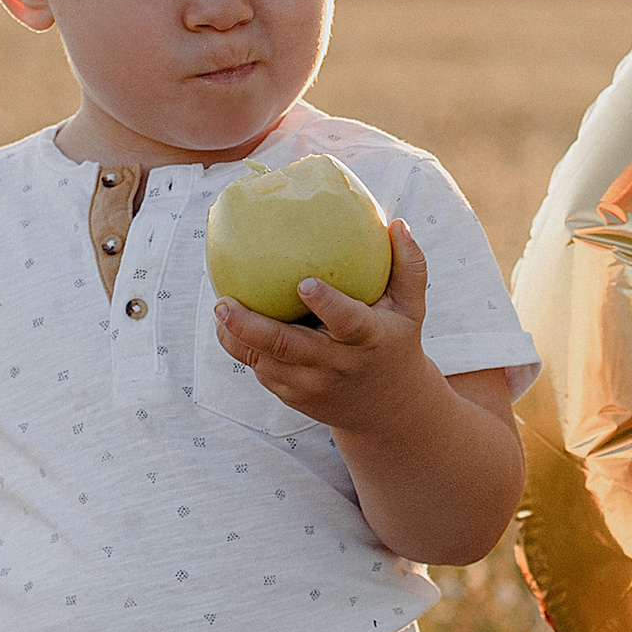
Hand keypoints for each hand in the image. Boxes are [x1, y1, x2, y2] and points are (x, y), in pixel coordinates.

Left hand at [214, 220, 434, 428]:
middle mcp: (338, 365)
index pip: (347, 322)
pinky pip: (262, 371)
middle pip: (288, 348)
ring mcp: (313, 386)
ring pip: (265, 363)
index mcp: (368, 340)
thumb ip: (409, 267)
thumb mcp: (411, 309)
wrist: (388, 408)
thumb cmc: (395, 341)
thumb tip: (396, 223)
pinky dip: (244, 349)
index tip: (304, 283)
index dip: (327, 305)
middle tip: (224, 303)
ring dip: (237, 338)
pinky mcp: (294, 397)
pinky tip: (229, 325)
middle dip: (252, 328)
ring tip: (220, 309)